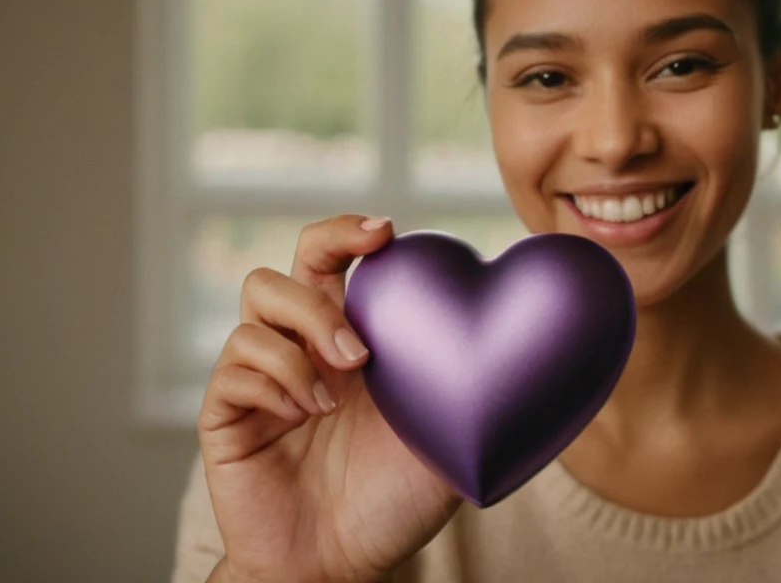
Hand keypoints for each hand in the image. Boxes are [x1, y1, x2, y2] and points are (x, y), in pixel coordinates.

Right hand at [198, 215, 462, 582]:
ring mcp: (261, 377)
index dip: (350, 232)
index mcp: (350, 340)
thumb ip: (483, 391)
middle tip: (363, 333)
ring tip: (338, 391)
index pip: (336, 260)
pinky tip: (304, 415)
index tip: (385, 233)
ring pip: (258, 298)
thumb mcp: (453, 442)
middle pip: (289, 264)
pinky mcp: (227, 414)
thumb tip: (554, 353)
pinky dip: (274, 381)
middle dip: (323, 265)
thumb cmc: (393, 504)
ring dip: (304, 334)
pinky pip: (234, 367)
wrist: (337, 567)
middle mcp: (301, 348)